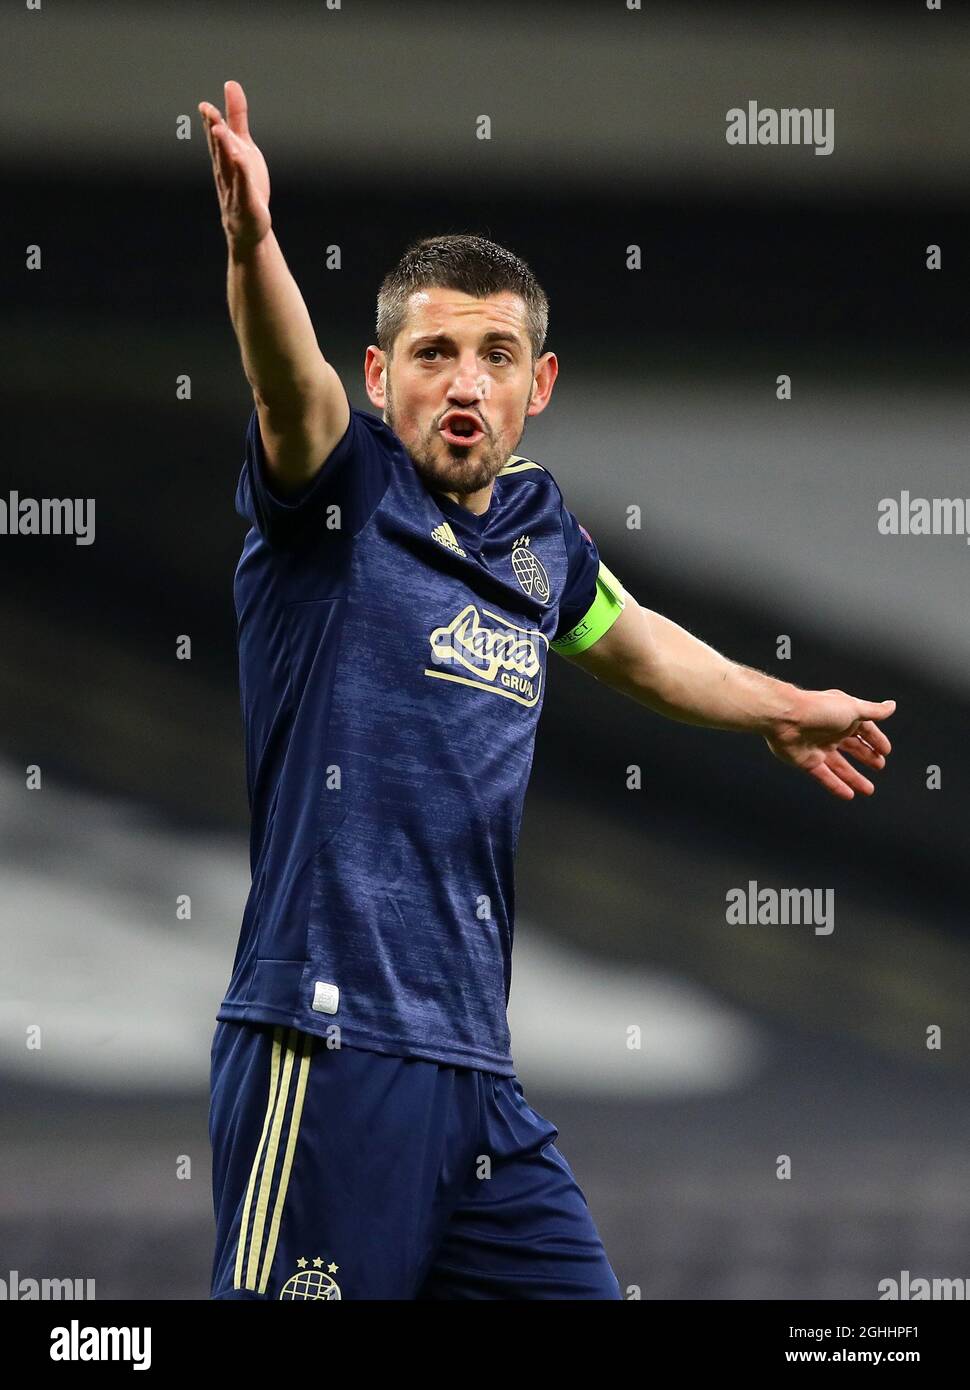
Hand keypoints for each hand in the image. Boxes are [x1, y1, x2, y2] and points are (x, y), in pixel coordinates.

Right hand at [198, 80, 271, 253]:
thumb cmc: (244, 183)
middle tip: (210, 112)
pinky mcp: (246, 203)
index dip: (211, 121)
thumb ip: (237, 117)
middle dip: (214, 130)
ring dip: (223, 148)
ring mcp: (234, 188)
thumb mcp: (243, 145)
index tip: (206, 106)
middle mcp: (225, 171)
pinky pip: (243, 187)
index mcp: (224, 156)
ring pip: (228, 166)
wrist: (248, 226)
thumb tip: (231, 84)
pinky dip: (241, 174)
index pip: (215, 136)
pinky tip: (240, 159)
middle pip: (218, 148)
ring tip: (220, 130)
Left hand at [764, 689, 895, 799]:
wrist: (785, 718)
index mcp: (842, 717)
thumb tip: (891, 706)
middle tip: (879, 766)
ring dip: (854, 778)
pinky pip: (824, 776)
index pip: (864, 730)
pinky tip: (849, 795)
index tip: (886, 751)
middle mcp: (831, 732)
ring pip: (840, 766)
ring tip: (869, 790)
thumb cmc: (818, 709)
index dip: (875, 740)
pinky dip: (836, 786)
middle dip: (866, 756)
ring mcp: (818, 747)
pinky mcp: (806, 761)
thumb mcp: (853, 708)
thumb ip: (873, 711)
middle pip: (852, 748)